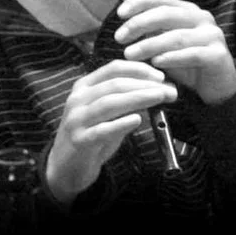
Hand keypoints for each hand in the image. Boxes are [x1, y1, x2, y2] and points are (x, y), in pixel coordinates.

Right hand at [46, 59, 176, 204]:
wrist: (66, 166)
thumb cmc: (91, 136)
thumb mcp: (107, 114)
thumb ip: (126, 101)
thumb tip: (157, 90)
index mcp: (84, 87)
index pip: (113, 69)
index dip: (139, 69)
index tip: (161, 76)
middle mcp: (78, 99)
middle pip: (114, 84)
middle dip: (144, 85)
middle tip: (169, 90)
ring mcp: (77, 120)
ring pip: (109, 103)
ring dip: (137, 98)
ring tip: (159, 98)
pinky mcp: (80, 141)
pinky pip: (101, 130)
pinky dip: (121, 123)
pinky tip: (137, 120)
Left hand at [114, 0, 235, 103]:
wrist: (217, 85)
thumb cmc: (188, 63)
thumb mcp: (165, 45)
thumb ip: (151, 33)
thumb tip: (125, 27)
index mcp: (187, 10)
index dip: (138, 3)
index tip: (120, 14)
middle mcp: (201, 18)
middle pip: (166, 14)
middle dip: (139, 24)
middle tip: (120, 38)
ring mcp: (212, 35)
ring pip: (176, 36)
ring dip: (150, 44)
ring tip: (130, 54)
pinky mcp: (218, 55)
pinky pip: (192, 54)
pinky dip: (172, 57)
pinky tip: (156, 62)